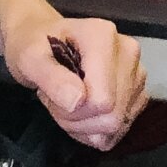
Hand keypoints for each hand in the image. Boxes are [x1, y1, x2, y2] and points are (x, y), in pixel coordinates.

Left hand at [4, 9, 146, 150]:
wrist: (42, 40)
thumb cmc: (33, 45)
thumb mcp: (28, 58)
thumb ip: (51, 78)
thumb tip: (77, 101)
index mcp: (103, 37)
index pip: (102, 100)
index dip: (72, 111)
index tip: (51, 93)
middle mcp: (128, 52)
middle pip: (113, 116)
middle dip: (77, 119)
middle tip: (57, 99)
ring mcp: (137, 73)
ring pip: (117, 125)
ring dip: (85, 125)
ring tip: (68, 101)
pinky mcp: (138, 91)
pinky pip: (121, 128)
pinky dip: (97, 128)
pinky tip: (83, 110)